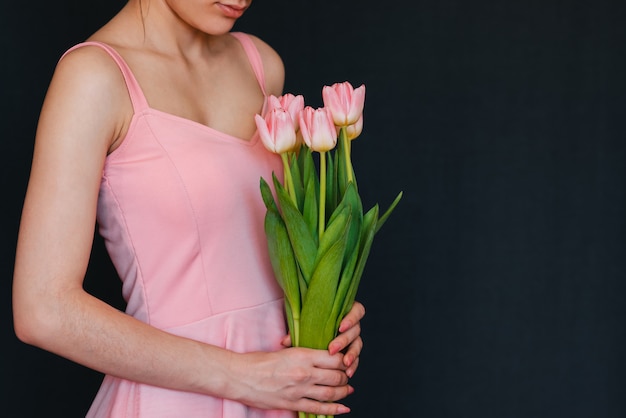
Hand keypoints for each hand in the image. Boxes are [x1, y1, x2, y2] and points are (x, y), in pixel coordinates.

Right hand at [230, 347, 352, 414]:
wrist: (240, 376)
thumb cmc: (258, 362)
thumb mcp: (284, 350)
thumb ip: (302, 353)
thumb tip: (316, 355)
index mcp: (302, 355)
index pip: (334, 358)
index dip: (343, 360)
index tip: (345, 360)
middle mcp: (304, 372)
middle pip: (336, 376)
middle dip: (345, 376)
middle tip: (347, 376)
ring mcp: (299, 390)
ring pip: (330, 393)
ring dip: (343, 392)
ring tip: (348, 390)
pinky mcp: (293, 403)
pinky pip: (318, 408)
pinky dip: (333, 409)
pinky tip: (342, 408)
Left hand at [281, 301, 364, 377]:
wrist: (307, 334)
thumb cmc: (307, 323)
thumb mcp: (303, 323)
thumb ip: (297, 329)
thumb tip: (285, 341)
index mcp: (343, 311)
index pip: (356, 311)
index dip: (351, 318)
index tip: (340, 327)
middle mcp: (350, 324)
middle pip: (356, 330)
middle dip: (344, 340)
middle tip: (332, 349)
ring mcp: (352, 338)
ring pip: (357, 345)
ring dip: (352, 355)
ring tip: (345, 364)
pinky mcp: (350, 350)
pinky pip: (355, 358)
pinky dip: (352, 365)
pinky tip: (348, 372)